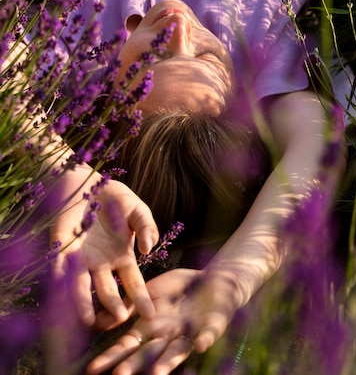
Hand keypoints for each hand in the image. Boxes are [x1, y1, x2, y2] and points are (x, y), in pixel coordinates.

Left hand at [52, 178, 158, 325]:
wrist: (88, 180)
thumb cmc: (116, 199)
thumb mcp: (138, 210)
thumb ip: (147, 227)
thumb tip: (149, 249)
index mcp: (122, 258)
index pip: (132, 284)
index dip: (141, 299)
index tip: (151, 315)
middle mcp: (101, 264)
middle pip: (107, 292)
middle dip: (113, 307)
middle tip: (120, 317)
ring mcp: (80, 259)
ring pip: (81, 288)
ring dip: (84, 305)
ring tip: (89, 320)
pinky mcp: (61, 248)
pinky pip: (59, 266)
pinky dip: (60, 279)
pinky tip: (61, 292)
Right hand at [87, 267, 239, 374]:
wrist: (214, 278)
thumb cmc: (180, 287)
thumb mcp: (150, 291)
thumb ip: (129, 304)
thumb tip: (97, 318)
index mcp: (151, 327)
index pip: (128, 346)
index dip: (112, 357)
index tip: (92, 369)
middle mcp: (168, 336)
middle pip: (149, 354)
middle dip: (135, 366)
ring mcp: (191, 333)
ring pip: (177, 352)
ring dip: (167, 364)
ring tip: (157, 374)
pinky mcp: (213, 326)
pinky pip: (209, 334)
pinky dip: (205, 339)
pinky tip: (200, 345)